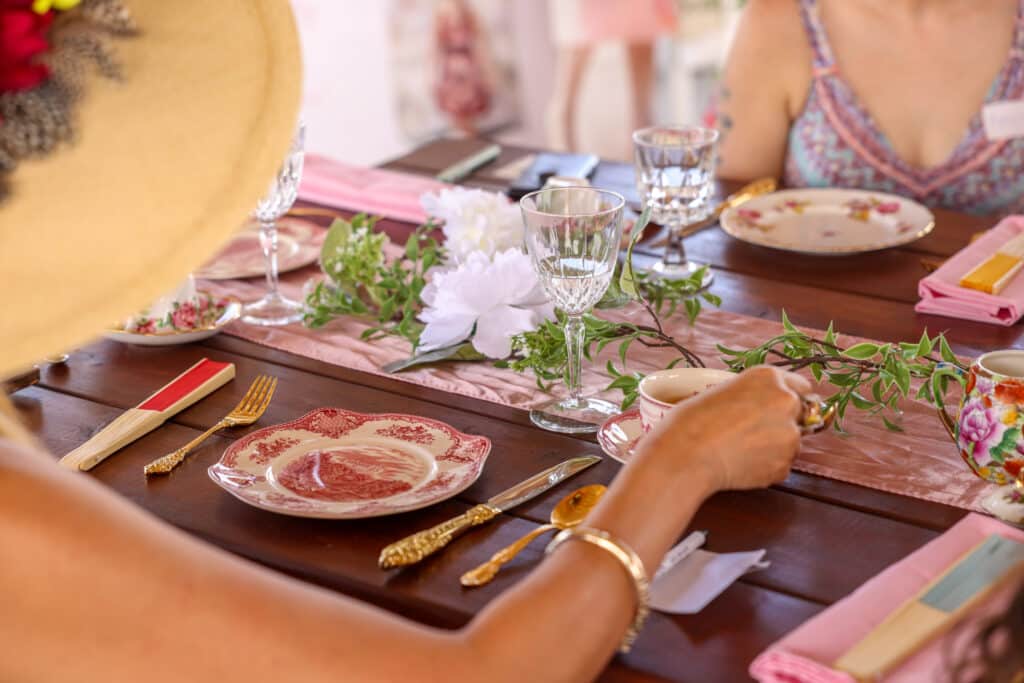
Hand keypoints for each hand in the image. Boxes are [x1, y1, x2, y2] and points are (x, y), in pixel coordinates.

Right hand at [637, 366, 808, 491]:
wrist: (687, 454)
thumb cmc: (692, 421)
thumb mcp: (724, 391)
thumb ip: (753, 396)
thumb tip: (762, 411)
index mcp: (769, 377)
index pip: (802, 387)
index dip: (788, 399)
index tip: (779, 410)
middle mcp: (786, 401)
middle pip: (799, 415)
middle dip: (782, 424)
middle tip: (752, 433)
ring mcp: (790, 435)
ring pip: (790, 443)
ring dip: (774, 448)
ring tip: (740, 451)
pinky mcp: (785, 464)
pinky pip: (780, 466)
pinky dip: (766, 468)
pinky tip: (740, 465)